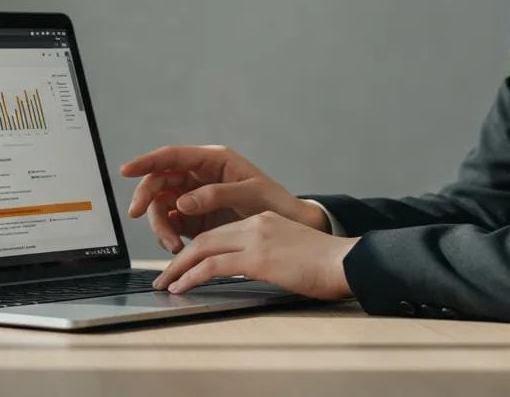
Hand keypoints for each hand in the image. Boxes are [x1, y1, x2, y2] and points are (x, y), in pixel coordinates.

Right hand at [119, 144, 330, 252]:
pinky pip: (171, 225)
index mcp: (213, 161)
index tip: (126, 170)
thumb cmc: (275, 202)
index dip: (147, 161)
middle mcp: (200, 177)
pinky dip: (168, 236)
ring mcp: (195, 198)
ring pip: (162, 206)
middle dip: (147, 198)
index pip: (173, 156)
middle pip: (160, 181)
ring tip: (173, 245)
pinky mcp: (196, 220)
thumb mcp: (250, 194)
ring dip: (160, 225)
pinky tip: (177, 248)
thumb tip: (182, 202)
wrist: (290, 227)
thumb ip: (215, 195)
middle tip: (138, 214)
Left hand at [151, 210, 359, 297]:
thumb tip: (250, 270)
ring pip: (203, 249)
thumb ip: (267, 253)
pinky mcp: (257, 257)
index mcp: (263, 220)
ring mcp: (255, 239)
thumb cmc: (325, 264)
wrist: (345, 262)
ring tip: (166, 285)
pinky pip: (213, 266)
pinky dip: (192, 277)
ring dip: (179, 269)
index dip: (196, 250)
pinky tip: (182, 287)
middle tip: (164, 276)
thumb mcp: (290, 250)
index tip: (183, 265)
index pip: (220, 233)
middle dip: (180, 258)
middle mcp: (255, 224)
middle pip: (205, 238)